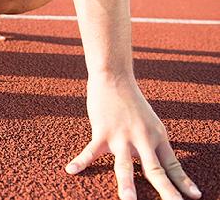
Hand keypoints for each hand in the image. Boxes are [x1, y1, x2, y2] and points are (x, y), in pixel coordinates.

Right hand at [65, 75, 201, 199]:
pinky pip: (90, 151)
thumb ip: (151, 142)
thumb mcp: (149, 121)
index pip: (172, 165)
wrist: (114, 77)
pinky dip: (80, 161)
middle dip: (165, 191)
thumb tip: (156, 159)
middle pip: (155, 170)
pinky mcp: (102, 132)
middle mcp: (142, 139)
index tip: (195, 197)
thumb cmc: (130, 100)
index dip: (183, 182)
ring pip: (125, 165)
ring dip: (127, 184)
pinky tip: (71, 170)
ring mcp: (121, 136)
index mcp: (157, 137)